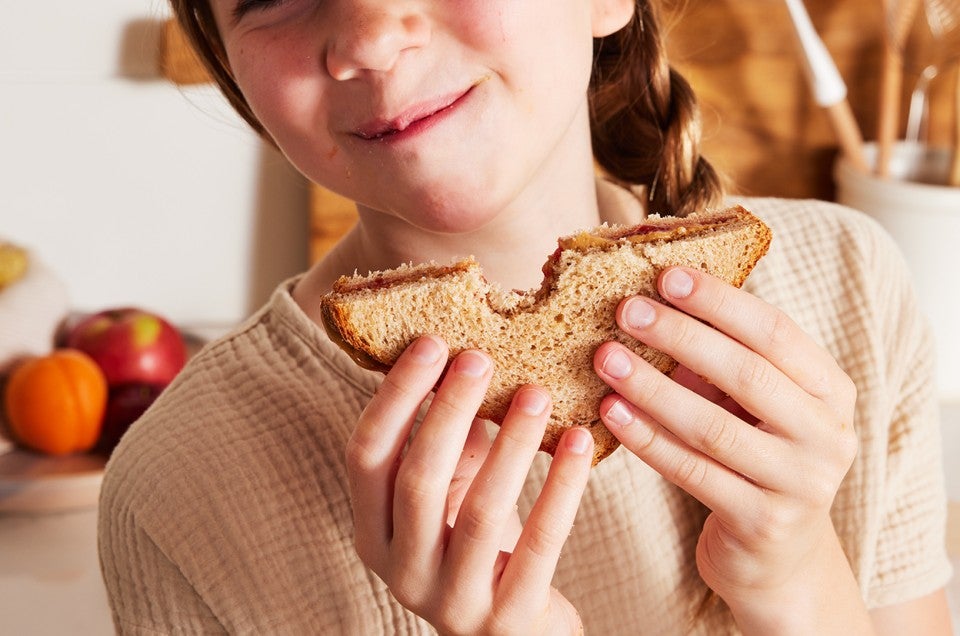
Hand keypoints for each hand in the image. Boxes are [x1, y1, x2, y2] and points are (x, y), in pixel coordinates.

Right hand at [346, 335, 592, 634]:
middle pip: (416, 479)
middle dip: (449, 410)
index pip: (366, 455)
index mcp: (373, 530)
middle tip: (480, 356)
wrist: (512, 630)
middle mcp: (400, 568)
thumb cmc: (478, 542)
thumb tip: (470, 349)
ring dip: (511, 444)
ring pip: (480, 510)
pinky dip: (561, 486)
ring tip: (537, 393)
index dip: (396, 396)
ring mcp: (451, 600)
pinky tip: (580, 441)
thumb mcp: (453, 488)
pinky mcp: (507, 618)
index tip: (431, 342)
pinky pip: (540, 543)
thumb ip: (453, 434)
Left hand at [594, 267, 865, 632]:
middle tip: (626, 310)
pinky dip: (648, 440)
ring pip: (713, 427)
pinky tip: (611, 414)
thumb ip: (721, 357)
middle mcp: (828, 435)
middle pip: (747, 373)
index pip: (775, 332)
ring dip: (652, 388)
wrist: (778, 555)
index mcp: (830, 391)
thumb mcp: (751, 404)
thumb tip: (651, 295)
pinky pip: (693, 472)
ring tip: (605, 359)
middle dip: (681, 336)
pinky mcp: (762, 523)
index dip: (720, 301)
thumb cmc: (753, 456)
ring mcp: (800, 483)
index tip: (666, 275)